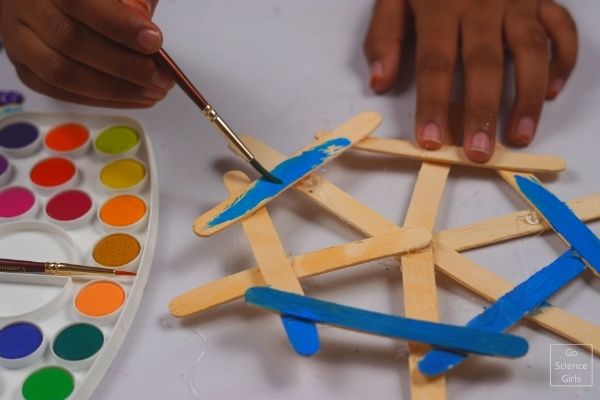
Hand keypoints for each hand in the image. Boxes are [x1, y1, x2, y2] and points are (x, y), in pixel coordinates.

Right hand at [0, 0, 172, 107]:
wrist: (52, 2)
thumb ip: (132, 2)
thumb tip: (147, 36)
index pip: (78, 2)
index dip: (118, 26)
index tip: (154, 41)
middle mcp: (25, 8)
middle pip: (71, 41)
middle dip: (124, 65)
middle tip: (161, 78)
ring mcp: (19, 41)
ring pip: (62, 73)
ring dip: (115, 90)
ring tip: (152, 92)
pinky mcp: (26, 68)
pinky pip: (60, 92)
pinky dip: (100, 100)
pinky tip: (132, 98)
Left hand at [364, 0, 576, 161]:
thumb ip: (384, 36)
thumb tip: (379, 82)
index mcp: (439, 7)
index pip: (435, 64)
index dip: (433, 105)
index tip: (431, 141)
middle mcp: (480, 6)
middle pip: (483, 64)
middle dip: (480, 112)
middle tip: (477, 153)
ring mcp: (515, 1)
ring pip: (529, 51)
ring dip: (527, 97)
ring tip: (519, 136)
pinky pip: (561, 28)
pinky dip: (563, 58)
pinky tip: (553, 91)